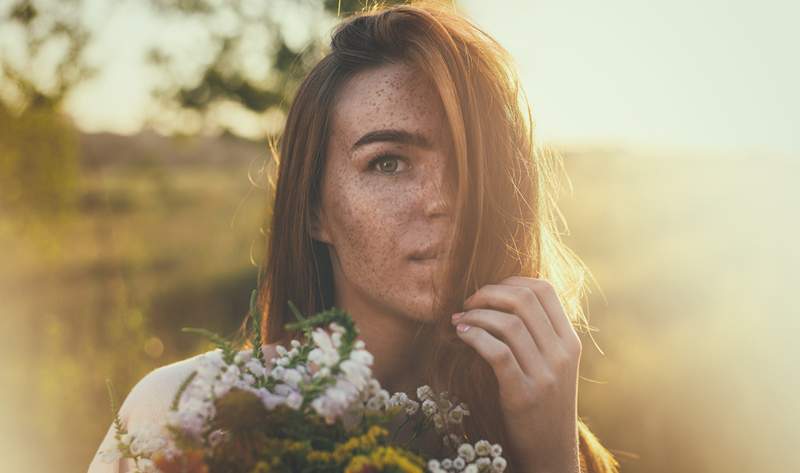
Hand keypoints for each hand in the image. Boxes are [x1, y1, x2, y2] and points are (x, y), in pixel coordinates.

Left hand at [451, 276, 581, 472]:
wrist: (551, 451)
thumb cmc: (543, 403)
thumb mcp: (553, 366)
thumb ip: (539, 335)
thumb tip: (502, 297)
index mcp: (570, 342)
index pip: (545, 290)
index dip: (512, 281)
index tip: (489, 291)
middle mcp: (562, 354)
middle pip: (524, 300)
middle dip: (488, 293)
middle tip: (468, 302)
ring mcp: (545, 375)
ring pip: (509, 323)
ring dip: (476, 314)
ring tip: (459, 319)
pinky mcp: (523, 395)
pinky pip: (497, 352)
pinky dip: (475, 336)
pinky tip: (461, 335)